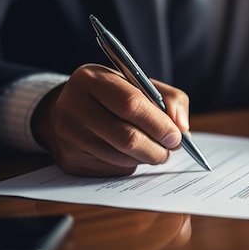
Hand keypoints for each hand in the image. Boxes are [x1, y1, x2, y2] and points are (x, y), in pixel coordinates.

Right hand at [32, 64, 188, 175]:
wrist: (69, 108)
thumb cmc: (114, 95)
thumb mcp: (141, 84)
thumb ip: (170, 99)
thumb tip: (181, 128)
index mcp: (91, 78)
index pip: (130, 104)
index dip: (158, 124)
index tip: (177, 136)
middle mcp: (73, 106)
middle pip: (126, 138)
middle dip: (157, 148)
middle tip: (171, 149)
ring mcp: (67, 136)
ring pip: (121, 158)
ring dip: (145, 158)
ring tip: (152, 149)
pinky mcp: (69, 160)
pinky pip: (111, 171)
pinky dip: (129, 165)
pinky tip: (128, 153)